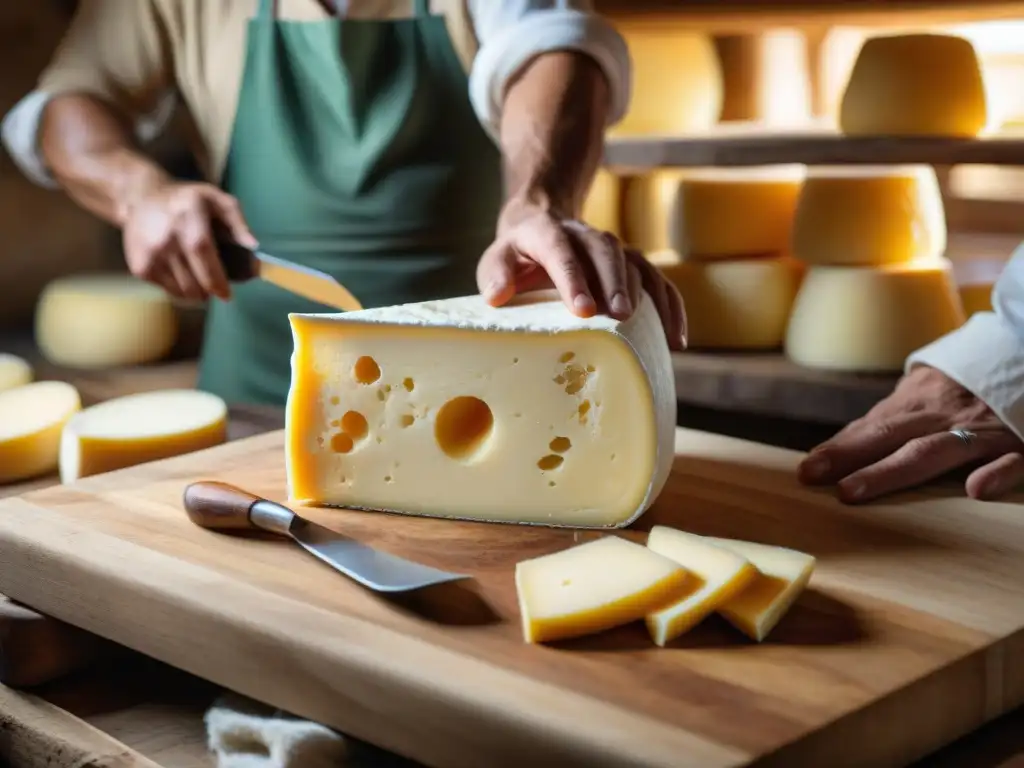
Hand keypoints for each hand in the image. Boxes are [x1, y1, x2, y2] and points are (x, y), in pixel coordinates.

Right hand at [121, 181, 256, 300]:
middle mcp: (166, 236)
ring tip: (199, 278)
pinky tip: (182, 273)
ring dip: (196, 292)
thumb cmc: (187, 201)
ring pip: (181, 291)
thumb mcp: (216, 199)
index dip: (216, 277)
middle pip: (193, 280)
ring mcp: (150, 253)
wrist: (141, 199)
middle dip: (210, 290)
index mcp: (188, 216)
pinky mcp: (140, 267)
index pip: (202, 251)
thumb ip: (238, 221)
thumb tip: (253, 246)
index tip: (226, 294)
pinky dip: (179, 289)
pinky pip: (167, 290)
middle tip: (216, 287)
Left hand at [477, 203, 686, 350]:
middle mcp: (584, 235)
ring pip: (635, 263)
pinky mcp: (631, 262)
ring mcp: (612, 247)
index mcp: (547, 233)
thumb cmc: (517, 256)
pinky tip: (677, 338)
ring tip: (657, 332)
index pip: (561, 251)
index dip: (573, 279)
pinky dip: (670, 306)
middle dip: (615, 284)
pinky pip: (656, 280)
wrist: (542, 225)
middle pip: (605, 253)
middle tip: (621, 316)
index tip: (583, 309)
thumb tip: (498, 296)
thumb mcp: (496, 259)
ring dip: (647, 296)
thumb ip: (495, 274)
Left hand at [798, 365, 1023, 502]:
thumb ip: (893, 415)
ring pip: (933, 452)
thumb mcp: (925, 390)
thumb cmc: (967, 383)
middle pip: (889, 437)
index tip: (805, 470)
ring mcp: (981, 432)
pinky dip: (995, 473)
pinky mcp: (1021, 443)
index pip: (871, 428)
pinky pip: (1011, 460)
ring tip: (852, 491)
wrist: (1023, 353)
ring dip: (891, 471)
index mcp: (918, 405)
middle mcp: (942, 417)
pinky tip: (975, 491)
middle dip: (847, 458)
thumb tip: (848, 439)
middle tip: (811, 477)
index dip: (837, 449)